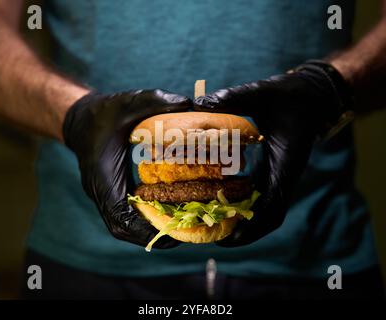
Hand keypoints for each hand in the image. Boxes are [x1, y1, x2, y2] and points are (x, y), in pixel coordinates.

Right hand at [63, 89, 191, 247]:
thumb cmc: (102, 112)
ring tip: (178, 226)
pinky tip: (165, 211)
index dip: (144, 229)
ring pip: (123, 225)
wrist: (80, 119)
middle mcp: (100, 191)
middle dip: (151, 234)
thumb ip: (154, 99)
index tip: (171, 233)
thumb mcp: (128, 101)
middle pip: (122, 228)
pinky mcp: (109, 192)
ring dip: (148, 229)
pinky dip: (144, 218)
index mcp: (102, 175)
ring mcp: (103, 194)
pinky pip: (125, 214)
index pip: (119, 215)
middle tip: (182, 232)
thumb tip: (187, 104)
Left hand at [194, 60, 352, 246]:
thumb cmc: (291, 95)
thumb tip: (200, 103)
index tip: (230, 238)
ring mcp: (280, 174)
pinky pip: (261, 195)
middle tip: (218, 238)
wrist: (312, 95)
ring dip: (247, 221)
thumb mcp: (263, 92)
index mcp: (285, 163)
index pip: (273, 204)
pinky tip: (227, 203)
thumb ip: (235, 97)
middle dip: (246, 231)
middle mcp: (284, 175)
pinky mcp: (274, 170)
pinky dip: (246, 205)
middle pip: (269, 216)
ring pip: (266, 208)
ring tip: (219, 227)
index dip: (253, 226)